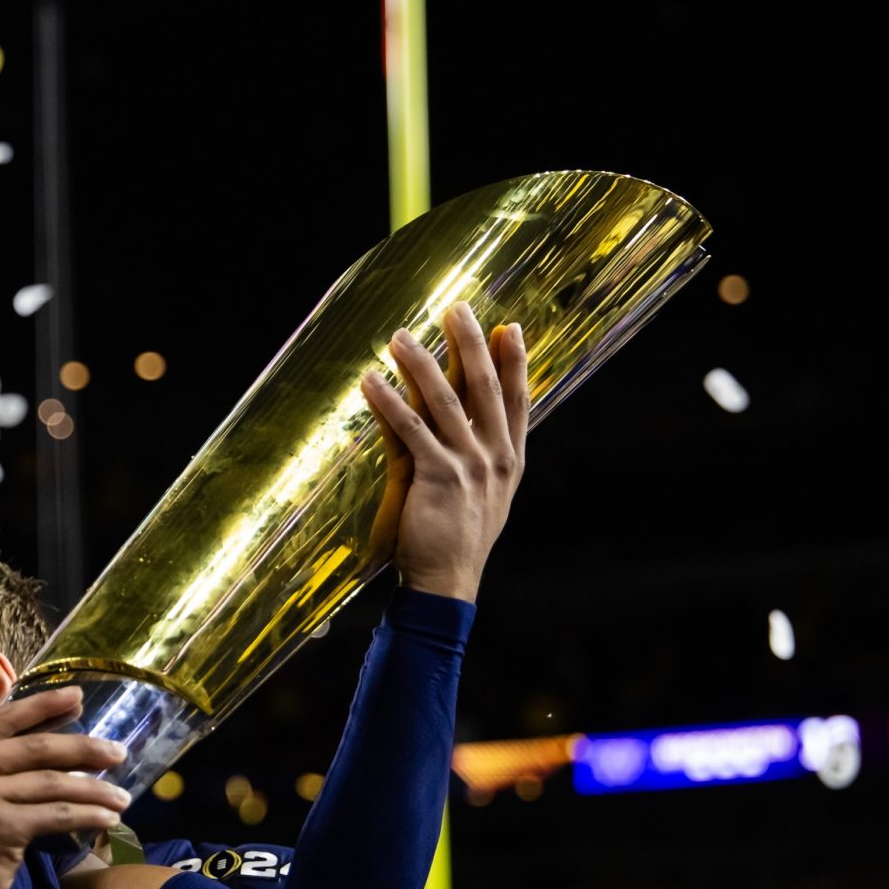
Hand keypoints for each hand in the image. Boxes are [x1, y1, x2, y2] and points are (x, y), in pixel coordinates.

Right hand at [0, 687, 131, 888]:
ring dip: (95, 789)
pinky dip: (87, 815)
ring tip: (121, 797)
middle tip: (117, 753)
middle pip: (37, 748)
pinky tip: (107, 818)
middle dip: (85, 748)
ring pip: (52, 782)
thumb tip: (53, 726)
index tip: (79, 697)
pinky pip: (55, 814)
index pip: (6, 717)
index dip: (45, 705)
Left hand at [361, 301, 528, 602]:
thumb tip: (469, 419)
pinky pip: (410, 430)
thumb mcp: (484, 492)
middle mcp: (494, 457)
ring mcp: (468, 466)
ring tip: (399, 336)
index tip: (510, 327)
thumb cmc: (459, 538)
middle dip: (470, 345)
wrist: (447, 580)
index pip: (516, 400)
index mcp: (510, 459)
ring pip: (445, 402)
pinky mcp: (436, 477)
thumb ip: (480, 453)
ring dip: (421, 364)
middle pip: (484, 388)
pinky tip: (371, 381)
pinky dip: (389, 402)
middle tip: (456, 308)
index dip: (515, 362)